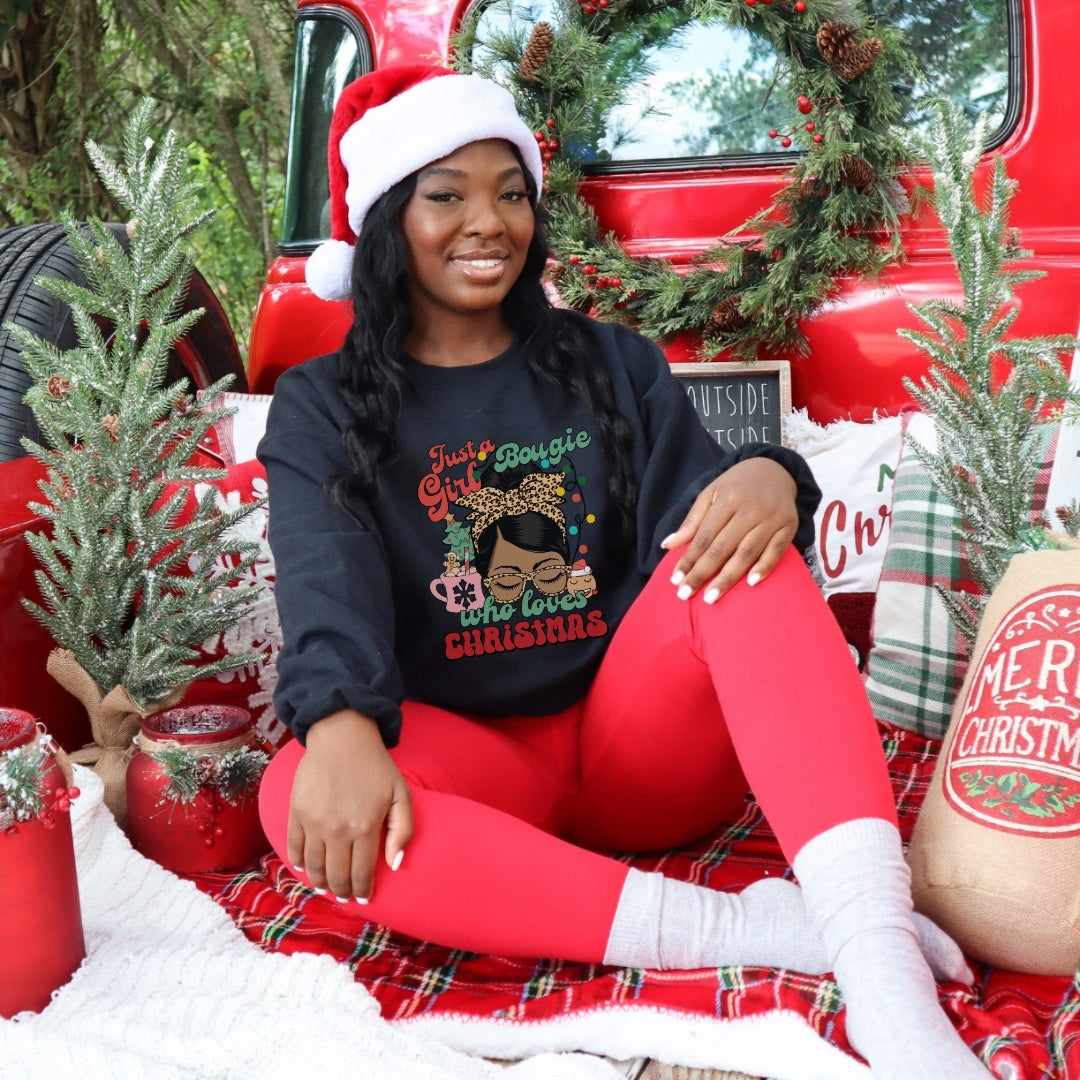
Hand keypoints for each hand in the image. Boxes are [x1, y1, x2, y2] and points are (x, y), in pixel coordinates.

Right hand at [287, 709, 412, 902]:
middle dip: (342, 892)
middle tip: (346, 897)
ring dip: (320, 883)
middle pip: (336, 876)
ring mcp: (313, 822)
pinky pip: (294, 848)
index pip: (361, 873)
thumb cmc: (376, 766)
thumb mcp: (401, 794)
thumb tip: (395, 864)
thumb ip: (403, 830)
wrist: (342, 736)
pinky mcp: (296, 813)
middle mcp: (337, 829)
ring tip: (327, 888)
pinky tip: (307, 869)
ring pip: (314, 868)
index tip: (364, 899)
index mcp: (365, 827)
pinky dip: (300, 864)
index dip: (363, 891)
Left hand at [661, 455, 797, 602]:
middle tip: (686, 594)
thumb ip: (692, 521)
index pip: (704, 536)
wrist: (774, 469)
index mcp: (727, 500)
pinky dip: (765, 567)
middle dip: (702, 573)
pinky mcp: (789, 527)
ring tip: (712, 596)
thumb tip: (667, 545)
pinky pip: (776, 551)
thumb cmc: (737, 486)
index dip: (689, 559)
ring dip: (728, 577)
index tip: (676, 580)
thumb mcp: (711, 494)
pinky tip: (751, 583)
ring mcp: (771, 519)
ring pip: (747, 552)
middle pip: (723, 547)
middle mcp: (750, 509)